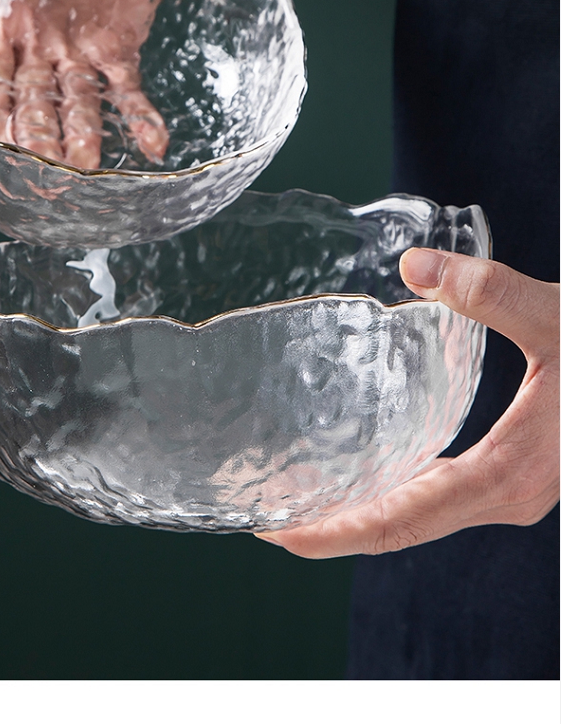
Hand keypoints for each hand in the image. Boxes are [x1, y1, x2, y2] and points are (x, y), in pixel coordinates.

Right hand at [0, 0, 240, 168]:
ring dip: (80, 134)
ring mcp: (77, 51)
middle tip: (42, 166)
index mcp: (6, 6)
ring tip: (87, 165)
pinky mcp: (118, 52)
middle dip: (34, 130)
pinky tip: (153, 144)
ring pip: (74, 101)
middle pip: (29, 95)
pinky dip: (138, 118)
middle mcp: (36, 39)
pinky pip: (125, 91)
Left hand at [255, 249, 559, 555]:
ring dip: (365, 508)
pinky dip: (398, 488)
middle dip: (337, 524)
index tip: (281, 533)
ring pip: (424, 514)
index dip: (341, 530)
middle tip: (269, 513)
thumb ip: (489, 293)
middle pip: (404, 525)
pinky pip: (443, 493)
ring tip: (304, 491)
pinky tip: (371, 461)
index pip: (405, 518)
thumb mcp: (559, 321)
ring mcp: (514, 488)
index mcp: (510, 475)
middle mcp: (508, 495)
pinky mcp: (518, 470)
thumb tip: (415, 268)